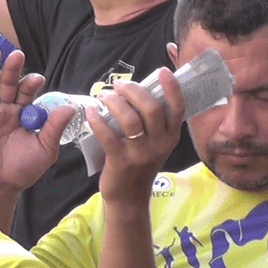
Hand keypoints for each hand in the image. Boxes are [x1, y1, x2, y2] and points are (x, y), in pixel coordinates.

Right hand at [0, 47, 73, 193]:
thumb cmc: (23, 169)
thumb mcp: (44, 149)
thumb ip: (54, 128)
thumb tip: (69, 107)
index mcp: (23, 114)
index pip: (26, 93)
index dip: (30, 84)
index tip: (37, 79)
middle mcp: (5, 110)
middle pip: (7, 84)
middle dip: (11, 70)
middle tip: (17, 55)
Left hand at [88, 69, 183, 207]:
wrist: (129, 197)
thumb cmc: (139, 164)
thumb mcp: (154, 144)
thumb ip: (151, 123)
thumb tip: (136, 92)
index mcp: (171, 136)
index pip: (177, 107)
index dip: (171, 87)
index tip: (162, 71)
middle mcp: (160, 144)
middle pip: (151, 108)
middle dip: (133, 91)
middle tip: (119, 85)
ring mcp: (141, 153)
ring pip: (130, 119)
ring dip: (114, 102)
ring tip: (103, 96)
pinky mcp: (121, 161)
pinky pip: (108, 135)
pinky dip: (97, 119)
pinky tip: (90, 111)